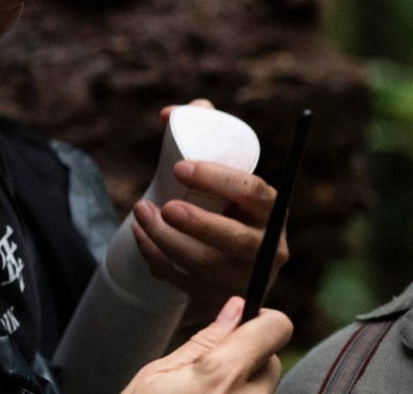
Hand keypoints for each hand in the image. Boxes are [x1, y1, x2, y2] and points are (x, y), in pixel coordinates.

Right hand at [122, 298, 291, 393]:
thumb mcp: (157, 377)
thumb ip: (205, 340)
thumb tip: (236, 308)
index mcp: (221, 376)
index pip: (277, 328)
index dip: (261, 321)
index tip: (243, 324)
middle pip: (270, 361)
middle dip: (247, 359)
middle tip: (207, 375)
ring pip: (263, 390)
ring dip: (241, 388)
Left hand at [132, 100, 288, 300]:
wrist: (226, 253)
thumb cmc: (223, 201)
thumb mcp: (222, 171)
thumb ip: (202, 130)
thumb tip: (167, 114)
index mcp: (273, 207)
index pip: (253, 192)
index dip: (218, 180)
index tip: (180, 167)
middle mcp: (267, 246)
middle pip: (237, 239)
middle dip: (197, 223)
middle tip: (161, 206)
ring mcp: (244, 277)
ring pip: (206, 265)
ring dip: (166, 241)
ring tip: (140, 213)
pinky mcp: (218, 298)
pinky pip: (185, 284)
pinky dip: (156, 260)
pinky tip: (140, 237)